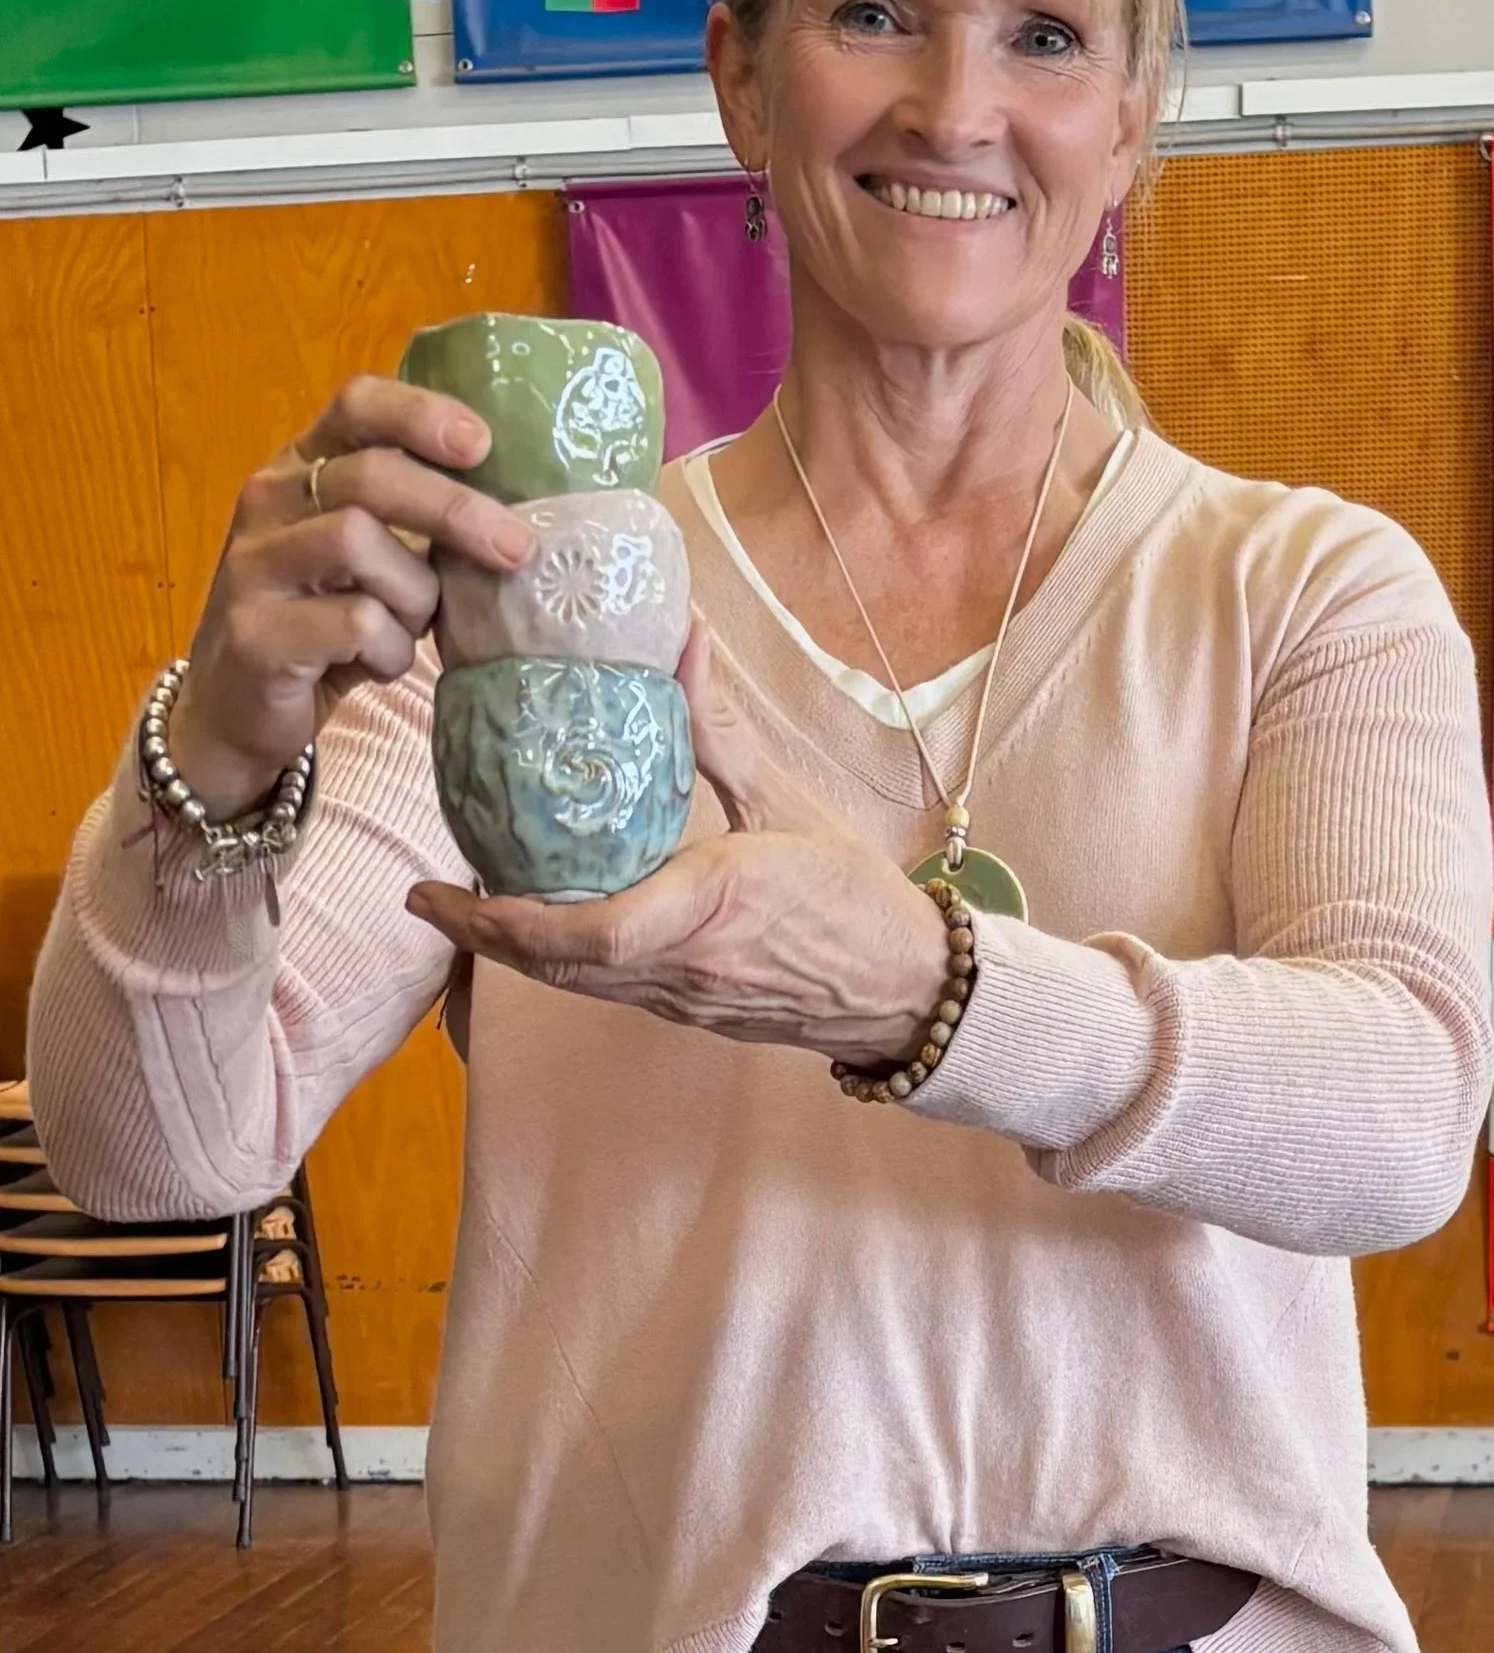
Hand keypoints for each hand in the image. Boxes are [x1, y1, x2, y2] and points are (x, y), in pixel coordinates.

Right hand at [167, 376, 537, 820]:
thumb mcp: (367, 559)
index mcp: (301, 467)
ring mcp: (253, 566)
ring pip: (358, 542)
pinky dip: (391, 649)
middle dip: (454, 510)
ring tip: (414, 626)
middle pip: (369, 476)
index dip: (420, 414)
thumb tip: (516, 514)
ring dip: (415, 593)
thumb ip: (415, 522)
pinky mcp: (256, 633)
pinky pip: (355, 623)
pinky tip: (382, 663)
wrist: (238, 709)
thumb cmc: (325, 622)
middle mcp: (268, 501)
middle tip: (517, 547)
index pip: (355, 405)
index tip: (481, 444)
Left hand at [405, 623, 947, 1070]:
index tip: (439, 888)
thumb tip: (682, 642)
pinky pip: (608, 986)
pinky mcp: (689, 1010)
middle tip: (426, 894)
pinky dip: (562, 958)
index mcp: (707, 907)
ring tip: (468, 901)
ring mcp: (682, 999)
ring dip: (515, 948)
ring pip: (575, 982)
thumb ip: (721, 733)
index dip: (499, 920)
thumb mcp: (791, 803)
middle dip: (482, 935)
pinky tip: (547, 919)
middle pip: (553, 966)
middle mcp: (681, 967)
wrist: (908, 991)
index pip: (583, 931)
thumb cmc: (857, 898)